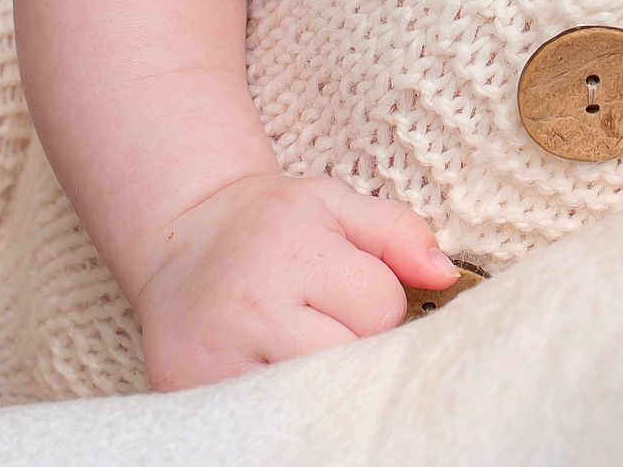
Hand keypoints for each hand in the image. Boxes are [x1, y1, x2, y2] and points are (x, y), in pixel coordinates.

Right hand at [132, 171, 457, 391]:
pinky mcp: (189, 393)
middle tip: (329, 321)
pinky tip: (279, 373)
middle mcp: (251, 308)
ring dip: (324, 376)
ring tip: (304, 344)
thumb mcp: (334, 205)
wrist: (179, 241)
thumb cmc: (269, 224)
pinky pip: (266, 416)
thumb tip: (444, 275)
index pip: (380, 308)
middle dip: (356, 343)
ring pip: (314, 395)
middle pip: (351, 357)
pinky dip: (284, 402)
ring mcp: (216, 359)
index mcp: (292, 253)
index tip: (350, 290)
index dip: (380, 302)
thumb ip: (397, 232)